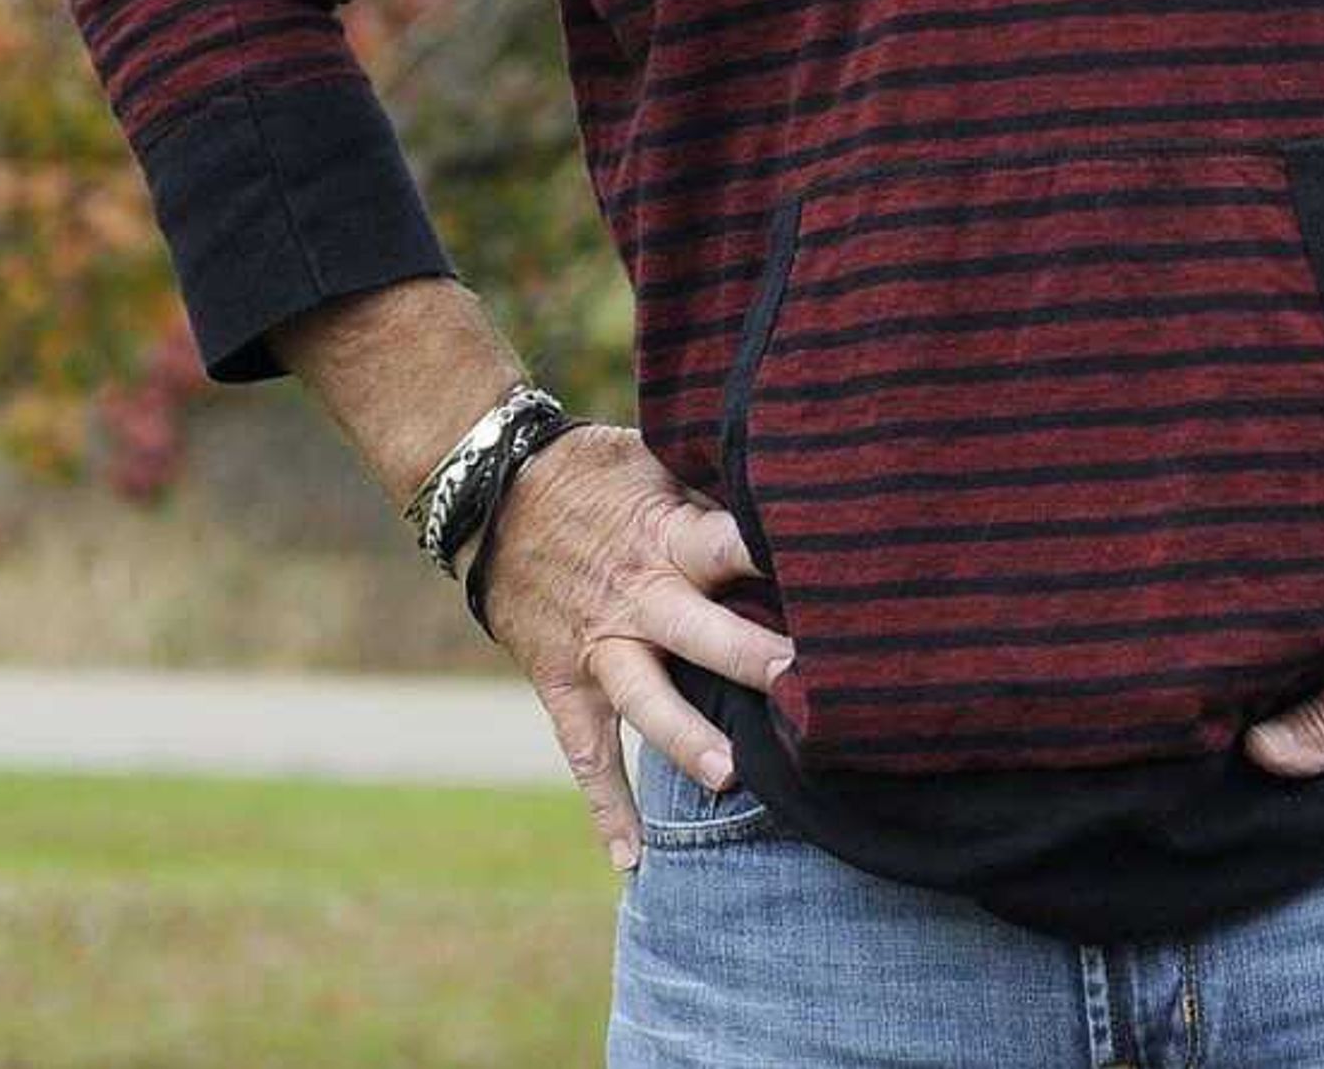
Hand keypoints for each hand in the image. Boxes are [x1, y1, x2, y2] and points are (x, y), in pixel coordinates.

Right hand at [468, 423, 796, 870]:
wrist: (489, 493)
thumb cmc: (592, 471)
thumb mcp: (653, 461)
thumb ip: (712, 490)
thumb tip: (787, 497)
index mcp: (667, 538)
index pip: (730, 546)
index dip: (775, 559)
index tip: (835, 580)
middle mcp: (637, 599)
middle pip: (700, 632)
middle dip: (749, 658)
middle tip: (800, 686)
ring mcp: (598, 648)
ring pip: (645, 701)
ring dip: (685, 739)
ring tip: (732, 778)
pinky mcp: (563, 682)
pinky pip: (585, 753)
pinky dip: (607, 808)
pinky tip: (633, 863)